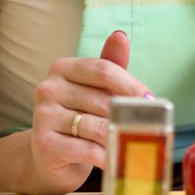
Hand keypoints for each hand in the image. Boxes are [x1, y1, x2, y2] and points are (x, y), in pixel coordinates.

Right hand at [25, 30, 150, 193]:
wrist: (51, 154)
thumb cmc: (80, 115)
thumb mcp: (97, 88)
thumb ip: (111, 64)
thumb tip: (121, 36)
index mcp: (63, 68)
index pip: (104, 70)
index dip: (131, 86)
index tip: (151, 99)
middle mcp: (48, 88)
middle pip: (103, 100)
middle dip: (128, 115)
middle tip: (147, 126)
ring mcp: (43, 116)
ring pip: (96, 126)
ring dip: (119, 137)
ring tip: (135, 143)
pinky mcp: (44, 144)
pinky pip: (86, 149)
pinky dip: (106, 156)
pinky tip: (116, 159)